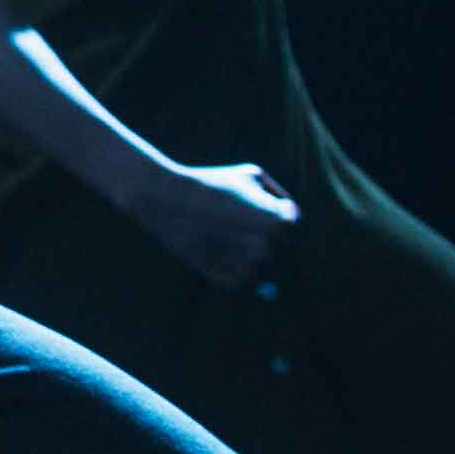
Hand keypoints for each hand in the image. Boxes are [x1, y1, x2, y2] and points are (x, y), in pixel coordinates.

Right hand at [138, 158, 300, 293]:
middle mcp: (265, 246)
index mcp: (278, 221)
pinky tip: (212, 248)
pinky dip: (228, 268)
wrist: (163, 197)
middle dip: (255, 236)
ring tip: (219, 233)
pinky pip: (238, 280)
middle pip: (274, 248)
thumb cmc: (210, 182)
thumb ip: (279, 196)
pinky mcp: (224, 279)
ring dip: (243, 255)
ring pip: (258, 268)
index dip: (266, 212)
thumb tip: (291, 220)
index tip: (242, 204)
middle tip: (227, 220)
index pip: (289, 227)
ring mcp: (245, 266)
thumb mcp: (250, 174)